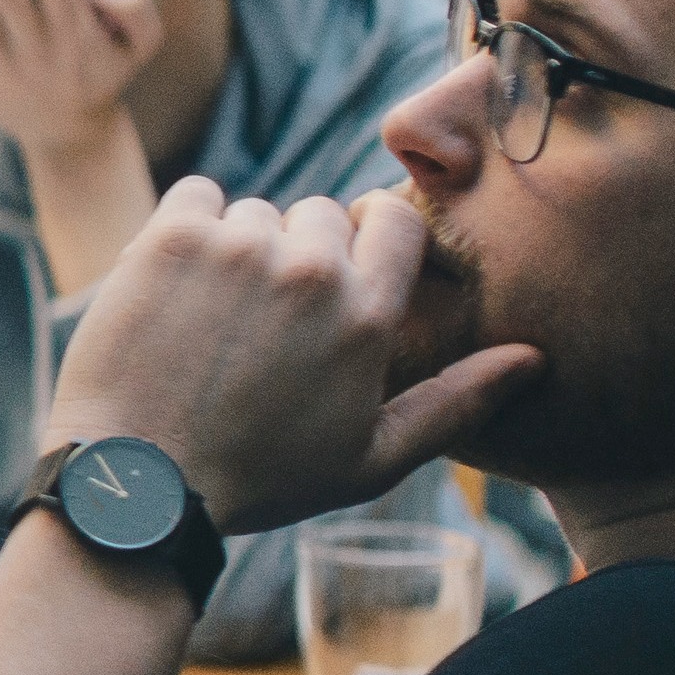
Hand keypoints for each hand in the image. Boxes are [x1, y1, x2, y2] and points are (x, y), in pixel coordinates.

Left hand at [42, 180, 537, 534]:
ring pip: (256, 212)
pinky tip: (181, 284)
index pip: (396, 222)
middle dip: (304, 252)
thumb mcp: (374, 457)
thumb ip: (459, 401)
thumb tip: (533, 358)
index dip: (373, 239)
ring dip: (243, 248)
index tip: (348, 269)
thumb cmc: (262, 477)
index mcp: (367, 317)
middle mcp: (310, 270)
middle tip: (271, 319)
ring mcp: (237, 248)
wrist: (141, 480)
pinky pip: (198, 195)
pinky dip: (190, 226)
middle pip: (322, 215)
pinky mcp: (170, 238)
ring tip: (219, 320)